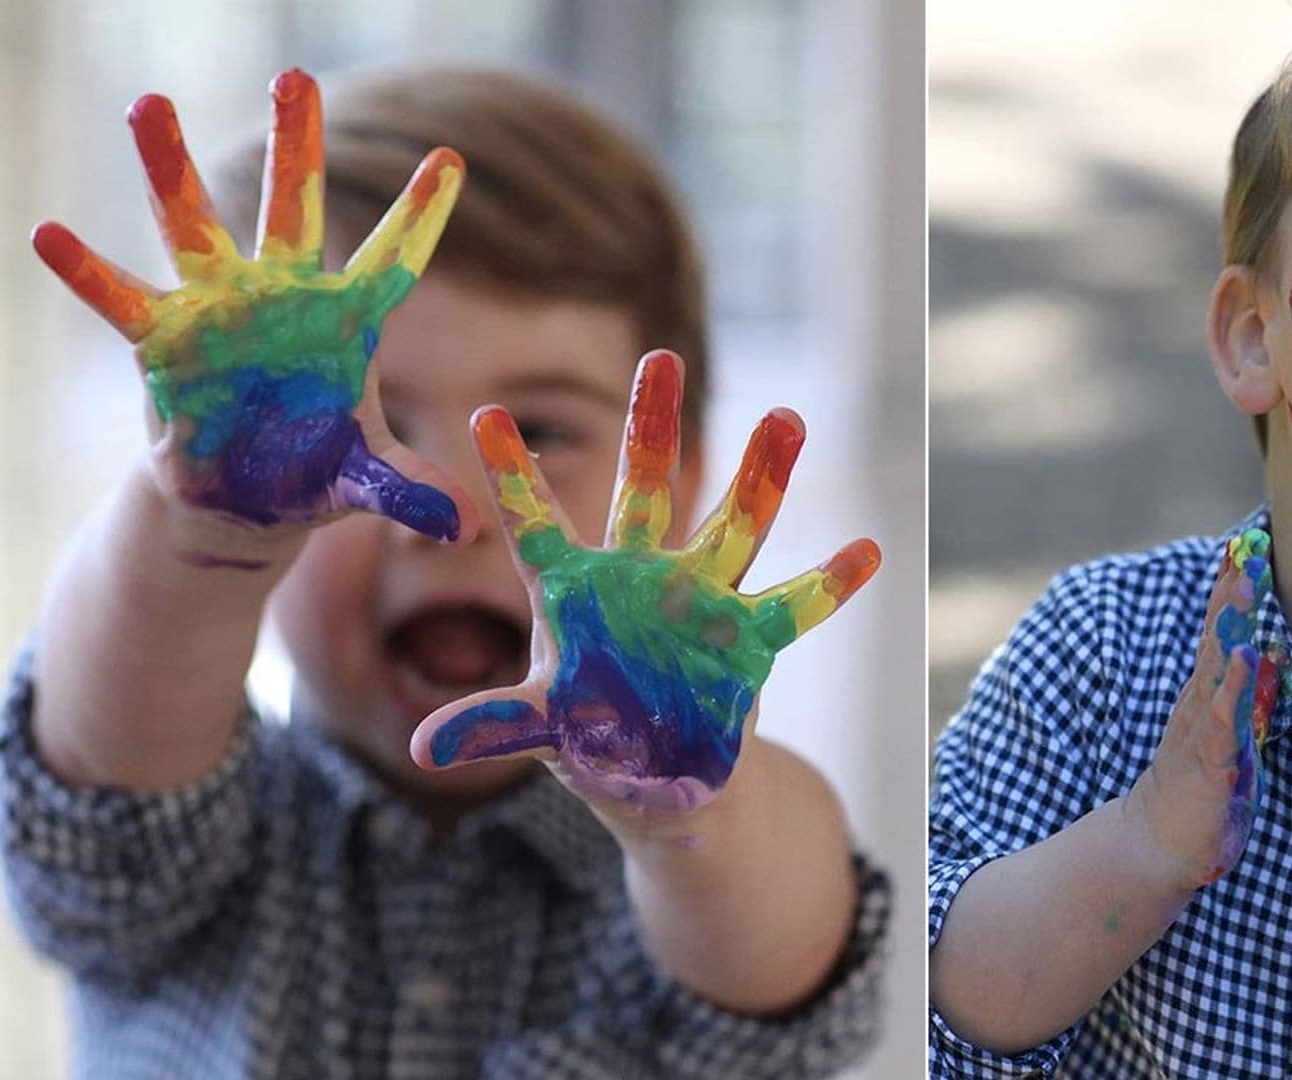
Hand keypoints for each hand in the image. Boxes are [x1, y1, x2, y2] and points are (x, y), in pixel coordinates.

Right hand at [32, 69, 474, 543]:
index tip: (450, 160)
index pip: (393, 259)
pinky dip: (87, 272)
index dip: (419, 215)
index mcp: (346, 322)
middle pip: (291, 211)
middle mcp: (283, 299)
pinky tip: (48, 235)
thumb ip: (412, 490)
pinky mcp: (165, 345)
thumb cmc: (313, 474)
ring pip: (194, 229)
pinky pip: (122, 301)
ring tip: (145, 104)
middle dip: (295, 147)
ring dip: (170, 170)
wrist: (244, 502)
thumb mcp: (367, 482)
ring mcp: (220, 313)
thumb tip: (465, 526)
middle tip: (296, 76)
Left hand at [410, 350, 879, 813]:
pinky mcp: (747, 640)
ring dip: (762, 477)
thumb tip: (426, 748)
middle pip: (644, 491)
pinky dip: (829, 585)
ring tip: (788, 417)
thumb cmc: (590, 740)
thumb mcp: (540, 730)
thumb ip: (494, 728)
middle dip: (653, 426)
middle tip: (660, 355)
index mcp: (573, 592)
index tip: (484, 413)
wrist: (663, 779)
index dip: (513, 474)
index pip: (535, 524)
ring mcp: (698, 602)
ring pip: (730, 527)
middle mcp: (638, 578)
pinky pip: (792, 607)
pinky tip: (866, 551)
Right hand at [1126, 529, 1281, 889]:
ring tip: (1244, 581)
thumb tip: (1268, 653)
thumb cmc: (1200, 789)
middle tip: (1246, 543)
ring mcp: (1203, 727)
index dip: (1233, 589)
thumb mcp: (1227, 735)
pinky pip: (1224, 717)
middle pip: (1216, 634)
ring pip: (1217, 664)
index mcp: (1208, 694)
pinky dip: (1235, 686)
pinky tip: (1248, 658)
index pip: (1220, 632)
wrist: (1157, 842)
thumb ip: (1242, 694)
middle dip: (1232, 588)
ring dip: (1231, 621)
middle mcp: (1201, 701)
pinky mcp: (1211, 760)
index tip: (1248, 544)